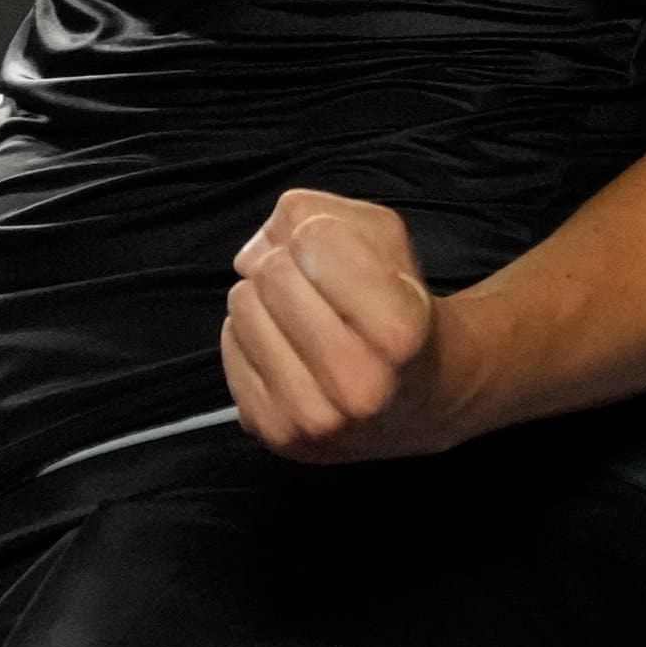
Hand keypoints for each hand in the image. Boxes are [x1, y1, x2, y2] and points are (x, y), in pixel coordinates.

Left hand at [222, 190, 465, 463]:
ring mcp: (310, 419)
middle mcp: (357, 387)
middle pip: (272, 272)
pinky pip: (228, 346)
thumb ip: (324, 213)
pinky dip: (250, 334)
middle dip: (288, 263)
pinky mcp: (272, 433)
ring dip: (264, 297)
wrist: (418, 402)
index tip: (341, 254)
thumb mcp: (387, 242)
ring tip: (303, 318)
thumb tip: (256, 246)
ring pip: (241, 305)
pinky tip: (288, 349)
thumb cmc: (400, 308)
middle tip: (318, 287)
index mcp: (399, 332)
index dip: (321, 232)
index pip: (316, 240)